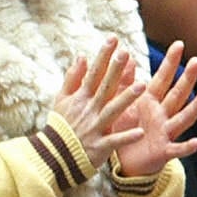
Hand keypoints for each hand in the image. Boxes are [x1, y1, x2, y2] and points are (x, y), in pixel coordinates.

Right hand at [51, 37, 145, 170]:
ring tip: (142, 86)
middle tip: (126, 53)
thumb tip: (81, 56)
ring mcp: (94, 127)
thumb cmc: (60, 126)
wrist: (54, 157)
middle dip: (115, 70)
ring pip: (112, 110)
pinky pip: (114, 140)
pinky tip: (140, 132)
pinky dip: (126, 137)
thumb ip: (72, 78)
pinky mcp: (99, 146)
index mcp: (82, 98)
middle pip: (104, 87)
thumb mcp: (61, 100)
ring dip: (126, 99)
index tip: (113, 39)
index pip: (94, 73)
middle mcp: (89, 110)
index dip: (103, 56)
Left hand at [112, 43, 196, 178]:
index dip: (171, 62)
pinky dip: (187, 146)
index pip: (163, 78)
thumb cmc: (124, 130)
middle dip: (187, 78)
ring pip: (183, 117)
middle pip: (177, 94)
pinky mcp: (164, 151)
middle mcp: (163, 114)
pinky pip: (178, 148)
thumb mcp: (121, 104)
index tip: (178, 44)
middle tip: (196, 61)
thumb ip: (123, 83)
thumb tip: (125, 58)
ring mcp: (166, 132)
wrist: (124, 162)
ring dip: (196, 106)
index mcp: (150, 102)